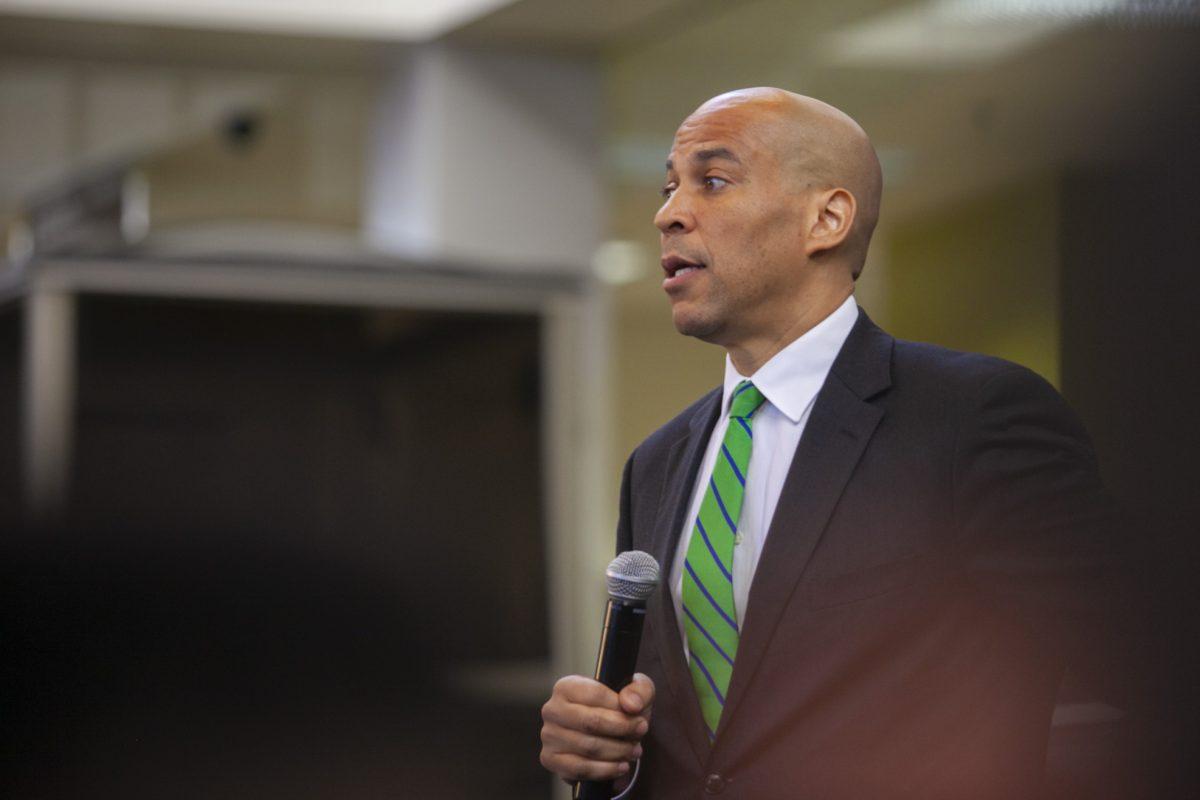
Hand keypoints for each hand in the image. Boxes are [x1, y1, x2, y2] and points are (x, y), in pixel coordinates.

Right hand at [540, 673, 654, 783]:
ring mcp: (549, 736)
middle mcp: (552, 709)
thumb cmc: (618, 707)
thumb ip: (639, 691)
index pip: (596, 695)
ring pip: (588, 747)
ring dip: (617, 752)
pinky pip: (580, 769)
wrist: (603, 733)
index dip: (622, 710)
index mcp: (566, 686)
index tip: (640, 720)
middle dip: (622, 731)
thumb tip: (631, 705)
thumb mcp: (635, 691)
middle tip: (640, 735)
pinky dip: (604, 770)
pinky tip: (621, 766)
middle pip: (591, 722)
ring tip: (634, 751)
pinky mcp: (550, 759)